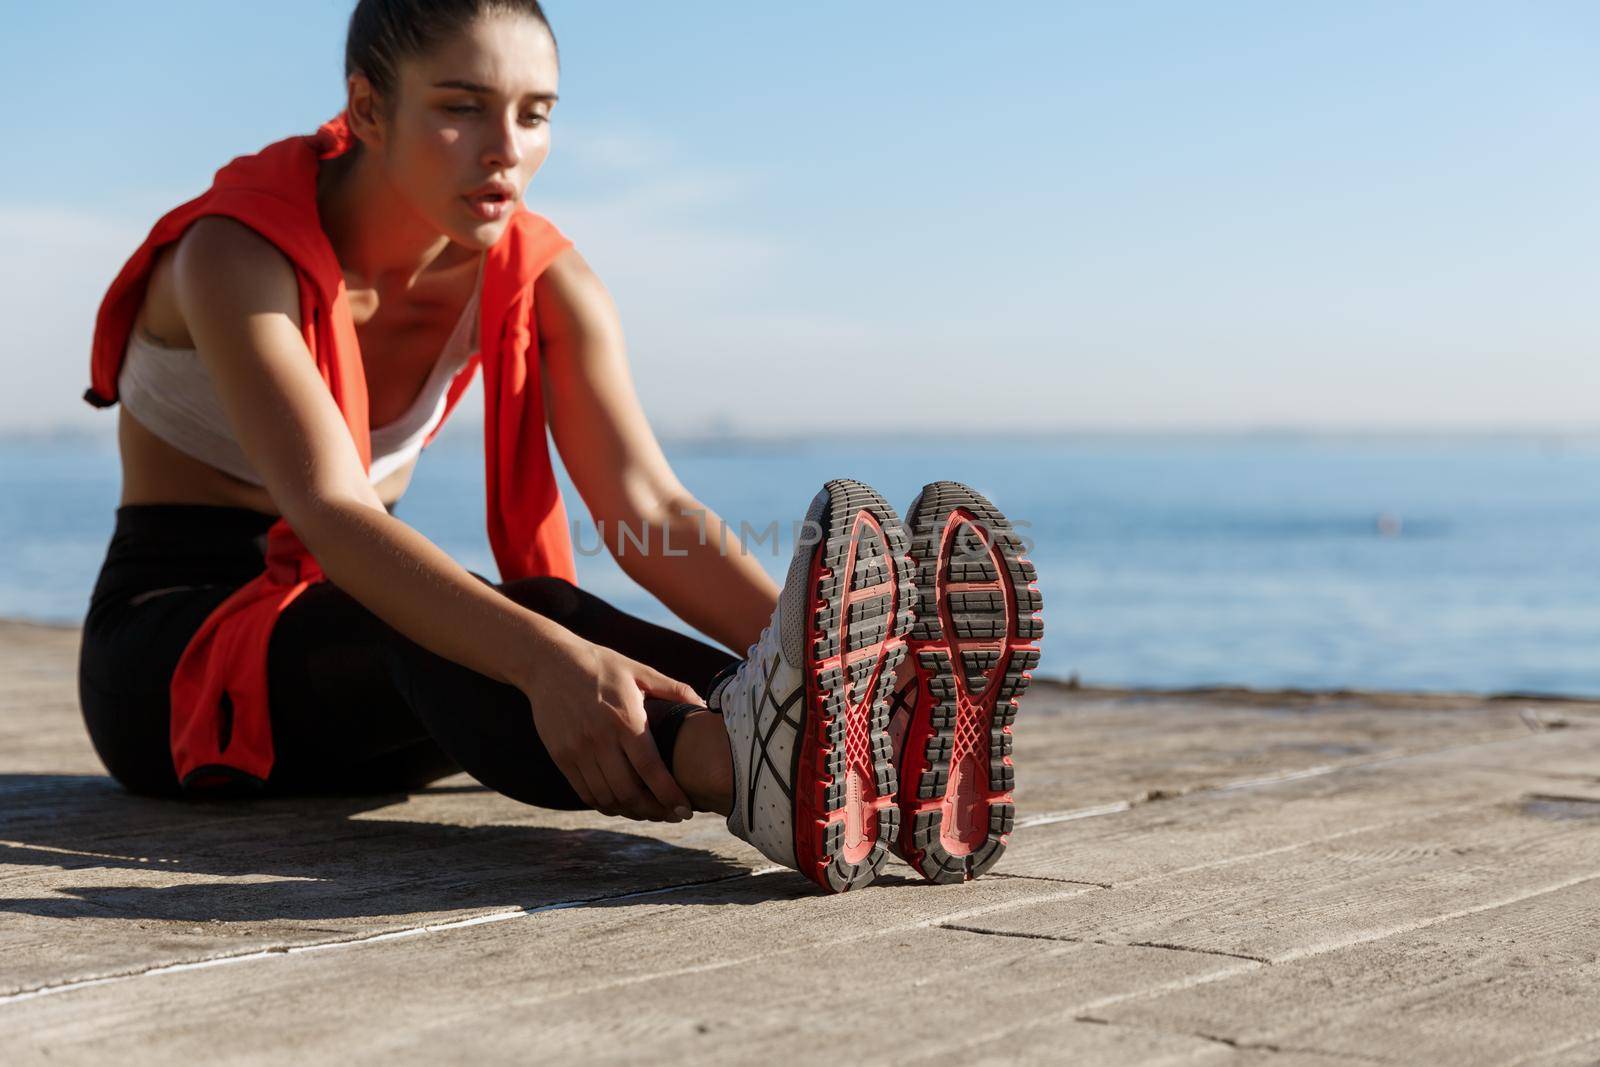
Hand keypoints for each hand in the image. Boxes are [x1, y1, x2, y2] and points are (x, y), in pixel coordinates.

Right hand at [527, 632, 701, 821]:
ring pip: (607, 797)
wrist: (550, 662)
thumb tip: (705, 705)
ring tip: (649, 811)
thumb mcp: (640, 671)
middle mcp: (600, 739)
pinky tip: (620, 804)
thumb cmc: (601, 666)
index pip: (651, 769)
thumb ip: (674, 689)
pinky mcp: (561, 757)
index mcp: (626, 720)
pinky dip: (605, 805)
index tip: (686, 809)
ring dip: (631, 811)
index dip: (670, 795)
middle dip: (654, 810)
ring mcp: (578, 750)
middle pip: (629, 792)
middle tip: (671, 815)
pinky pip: (585, 793)